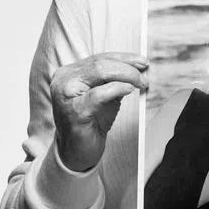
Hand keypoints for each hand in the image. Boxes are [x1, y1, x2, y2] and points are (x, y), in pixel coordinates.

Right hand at [50, 52, 148, 171]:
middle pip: (100, 63)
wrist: (77, 151)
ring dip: (126, 76)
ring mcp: (66, 95)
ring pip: (99, 72)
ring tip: (140, 83)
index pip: (99, 58)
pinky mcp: (74, 111)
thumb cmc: (91, 122)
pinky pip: (99, 94)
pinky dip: (117, 89)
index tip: (142, 62)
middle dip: (127, 67)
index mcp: (70, 73)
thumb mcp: (105, 95)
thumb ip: (115, 80)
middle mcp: (64, 80)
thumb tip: (138, 68)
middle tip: (144, 76)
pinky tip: (129, 90)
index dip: (124, 57)